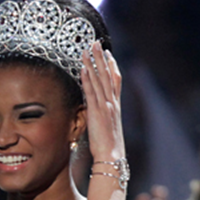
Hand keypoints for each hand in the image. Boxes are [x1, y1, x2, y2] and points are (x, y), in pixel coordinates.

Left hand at [81, 41, 124, 161]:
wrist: (112, 156)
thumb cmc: (109, 147)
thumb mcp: (107, 128)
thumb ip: (103, 116)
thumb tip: (94, 111)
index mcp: (116, 106)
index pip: (115, 80)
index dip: (112, 65)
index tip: (108, 53)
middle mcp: (112, 103)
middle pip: (108, 75)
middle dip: (102, 58)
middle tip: (97, 43)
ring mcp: (105, 106)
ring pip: (99, 80)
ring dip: (93, 63)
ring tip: (88, 49)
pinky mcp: (96, 112)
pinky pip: (91, 92)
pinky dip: (87, 79)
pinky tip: (83, 68)